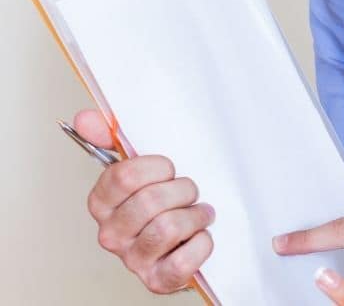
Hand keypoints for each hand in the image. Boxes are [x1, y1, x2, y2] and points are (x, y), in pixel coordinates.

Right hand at [75, 109, 214, 292]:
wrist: (184, 244)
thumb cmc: (163, 203)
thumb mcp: (143, 169)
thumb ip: (114, 141)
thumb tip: (86, 118)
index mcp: (102, 203)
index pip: (125, 175)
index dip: (158, 167)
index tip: (169, 168)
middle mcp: (112, 234)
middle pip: (150, 201)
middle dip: (182, 190)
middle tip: (190, 192)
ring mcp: (133, 260)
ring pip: (167, 228)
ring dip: (195, 216)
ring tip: (200, 213)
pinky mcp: (158, 280)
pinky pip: (183, 260)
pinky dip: (202, 244)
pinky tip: (202, 237)